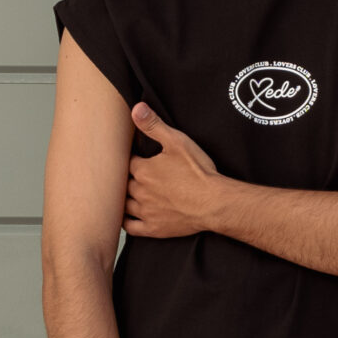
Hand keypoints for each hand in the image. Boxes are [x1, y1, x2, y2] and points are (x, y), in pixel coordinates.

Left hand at [123, 104, 223, 237]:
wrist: (214, 203)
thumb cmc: (198, 173)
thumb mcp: (177, 142)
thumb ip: (154, 125)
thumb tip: (136, 109)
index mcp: (143, 170)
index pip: (127, 162)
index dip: (132, 159)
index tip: (136, 158)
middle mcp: (139, 191)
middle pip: (123, 183)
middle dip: (126, 178)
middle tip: (130, 175)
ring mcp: (145, 211)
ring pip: (124, 204)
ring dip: (124, 198)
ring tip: (126, 193)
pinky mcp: (153, 228)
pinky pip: (130, 227)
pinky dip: (126, 222)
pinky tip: (127, 217)